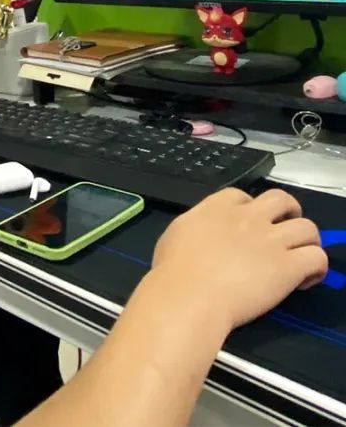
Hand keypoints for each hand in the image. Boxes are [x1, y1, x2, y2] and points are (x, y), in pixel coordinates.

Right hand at [151, 187, 326, 334]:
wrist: (189, 295)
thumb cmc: (173, 271)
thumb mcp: (175, 235)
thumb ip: (196, 227)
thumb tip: (203, 233)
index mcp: (216, 208)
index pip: (242, 195)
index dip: (249, 208)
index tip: (247, 226)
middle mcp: (247, 218)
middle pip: (281, 199)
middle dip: (289, 211)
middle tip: (285, 231)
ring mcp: (270, 240)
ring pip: (308, 227)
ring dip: (307, 241)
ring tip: (301, 257)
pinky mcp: (287, 266)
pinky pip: (317, 257)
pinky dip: (316, 267)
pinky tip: (303, 280)